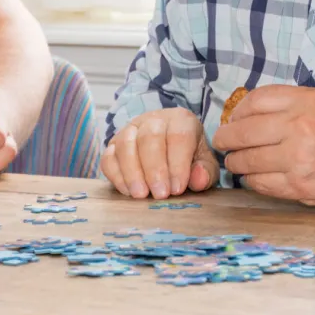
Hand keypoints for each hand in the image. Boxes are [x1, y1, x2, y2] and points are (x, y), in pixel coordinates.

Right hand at [101, 107, 219, 199]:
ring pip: (125, 144)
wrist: (170, 151)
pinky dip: (116, 175)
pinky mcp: (113, 144)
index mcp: (181, 120)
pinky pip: (108, 157)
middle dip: (154, 169)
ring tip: (141, 194)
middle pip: (149, 137)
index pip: (179, 136)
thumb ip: (206, 172)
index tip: (178, 189)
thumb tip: (199, 179)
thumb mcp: (204, 164)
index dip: (178, 164)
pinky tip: (128, 191)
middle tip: (160, 194)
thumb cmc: (190, 158)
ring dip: (132, 172)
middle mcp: (153, 120)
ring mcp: (130, 130)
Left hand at [211, 84, 314, 210]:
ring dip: (235, 163)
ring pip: (246, 160)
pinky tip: (253, 177)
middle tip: (222, 143)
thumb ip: (284, 104)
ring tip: (236, 162)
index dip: (236, 113)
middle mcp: (299, 127)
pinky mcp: (298, 185)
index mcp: (304, 103)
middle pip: (243, 132)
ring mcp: (296, 158)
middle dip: (226, 140)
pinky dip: (251, 180)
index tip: (231, 121)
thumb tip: (242, 115)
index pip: (254, 102)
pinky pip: (259, 182)